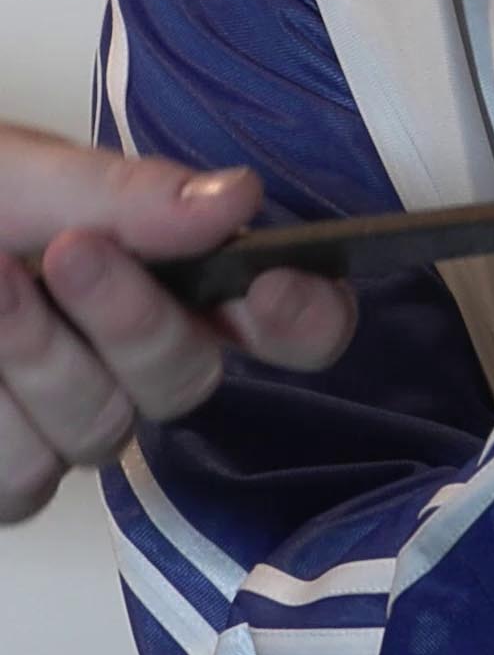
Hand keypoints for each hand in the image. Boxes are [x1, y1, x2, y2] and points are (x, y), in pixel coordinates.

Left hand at [0, 124, 355, 521]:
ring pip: (97, 438)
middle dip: (132, 321)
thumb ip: (125, 194)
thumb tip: (239, 197)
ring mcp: (62, 427)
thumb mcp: (12, 173)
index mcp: (162, 278)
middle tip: (70, 253)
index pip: (287, 322)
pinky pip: (16, 481)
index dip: (303, 315)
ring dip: (31, 362)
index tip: (269, 285)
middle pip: (189, 383)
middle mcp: (128, 362)